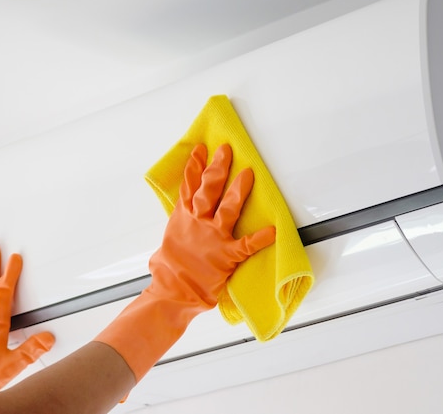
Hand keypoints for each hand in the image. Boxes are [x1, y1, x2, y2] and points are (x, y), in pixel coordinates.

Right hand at [152, 143, 275, 305]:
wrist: (173, 292)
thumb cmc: (169, 271)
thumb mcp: (169, 241)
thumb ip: (178, 226)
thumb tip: (180, 221)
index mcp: (183, 218)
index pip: (189, 186)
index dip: (194, 166)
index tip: (201, 149)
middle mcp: (197, 223)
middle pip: (208, 189)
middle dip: (218, 168)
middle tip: (226, 151)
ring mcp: (212, 237)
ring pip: (227, 208)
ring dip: (238, 190)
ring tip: (248, 174)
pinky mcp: (226, 255)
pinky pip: (247, 244)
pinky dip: (260, 238)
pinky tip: (273, 230)